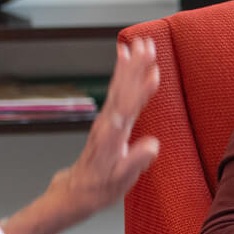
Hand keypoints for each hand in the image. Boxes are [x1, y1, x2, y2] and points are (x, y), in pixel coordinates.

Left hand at [46, 38, 161, 221]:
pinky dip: (121, 72)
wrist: (79, 189)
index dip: (142, 90)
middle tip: (147, 44)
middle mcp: (108, 122)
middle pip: (124, 89)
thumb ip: (136, 161)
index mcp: (114, 135)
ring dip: (130, 64)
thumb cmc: (101, 186)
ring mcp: (107, 118)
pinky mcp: (108, 117)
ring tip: (140, 44)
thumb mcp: (122, 180)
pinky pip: (116, 89)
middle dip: (136, 65)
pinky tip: (123, 57)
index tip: (154, 72)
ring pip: (119, 86)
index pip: (130, 107)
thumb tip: (152, 146)